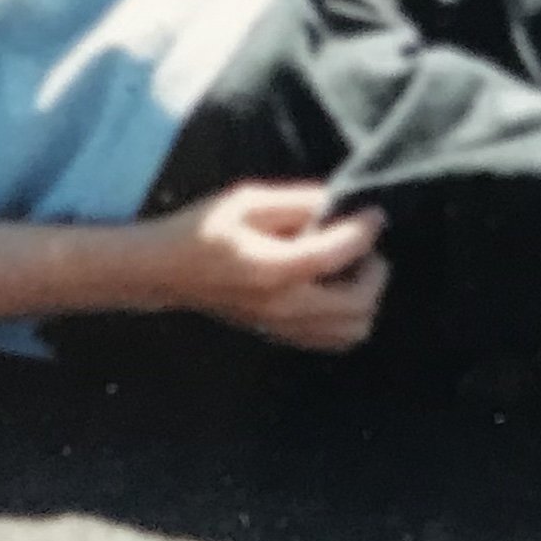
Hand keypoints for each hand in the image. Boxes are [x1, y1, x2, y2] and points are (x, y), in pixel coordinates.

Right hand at [147, 181, 388, 351]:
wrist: (166, 271)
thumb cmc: (202, 231)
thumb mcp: (247, 202)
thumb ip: (296, 203)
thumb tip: (336, 203)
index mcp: (273, 268)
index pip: (337, 255)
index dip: (364, 233)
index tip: (374, 215)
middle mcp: (284, 306)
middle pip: (358, 305)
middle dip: (374, 272)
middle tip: (365, 246)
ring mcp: (283, 327)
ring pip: (351, 330)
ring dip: (364, 298)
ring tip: (351, 270)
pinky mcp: (280, 335)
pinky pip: (333, 339)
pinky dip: (348, 316)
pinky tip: (334, 289)